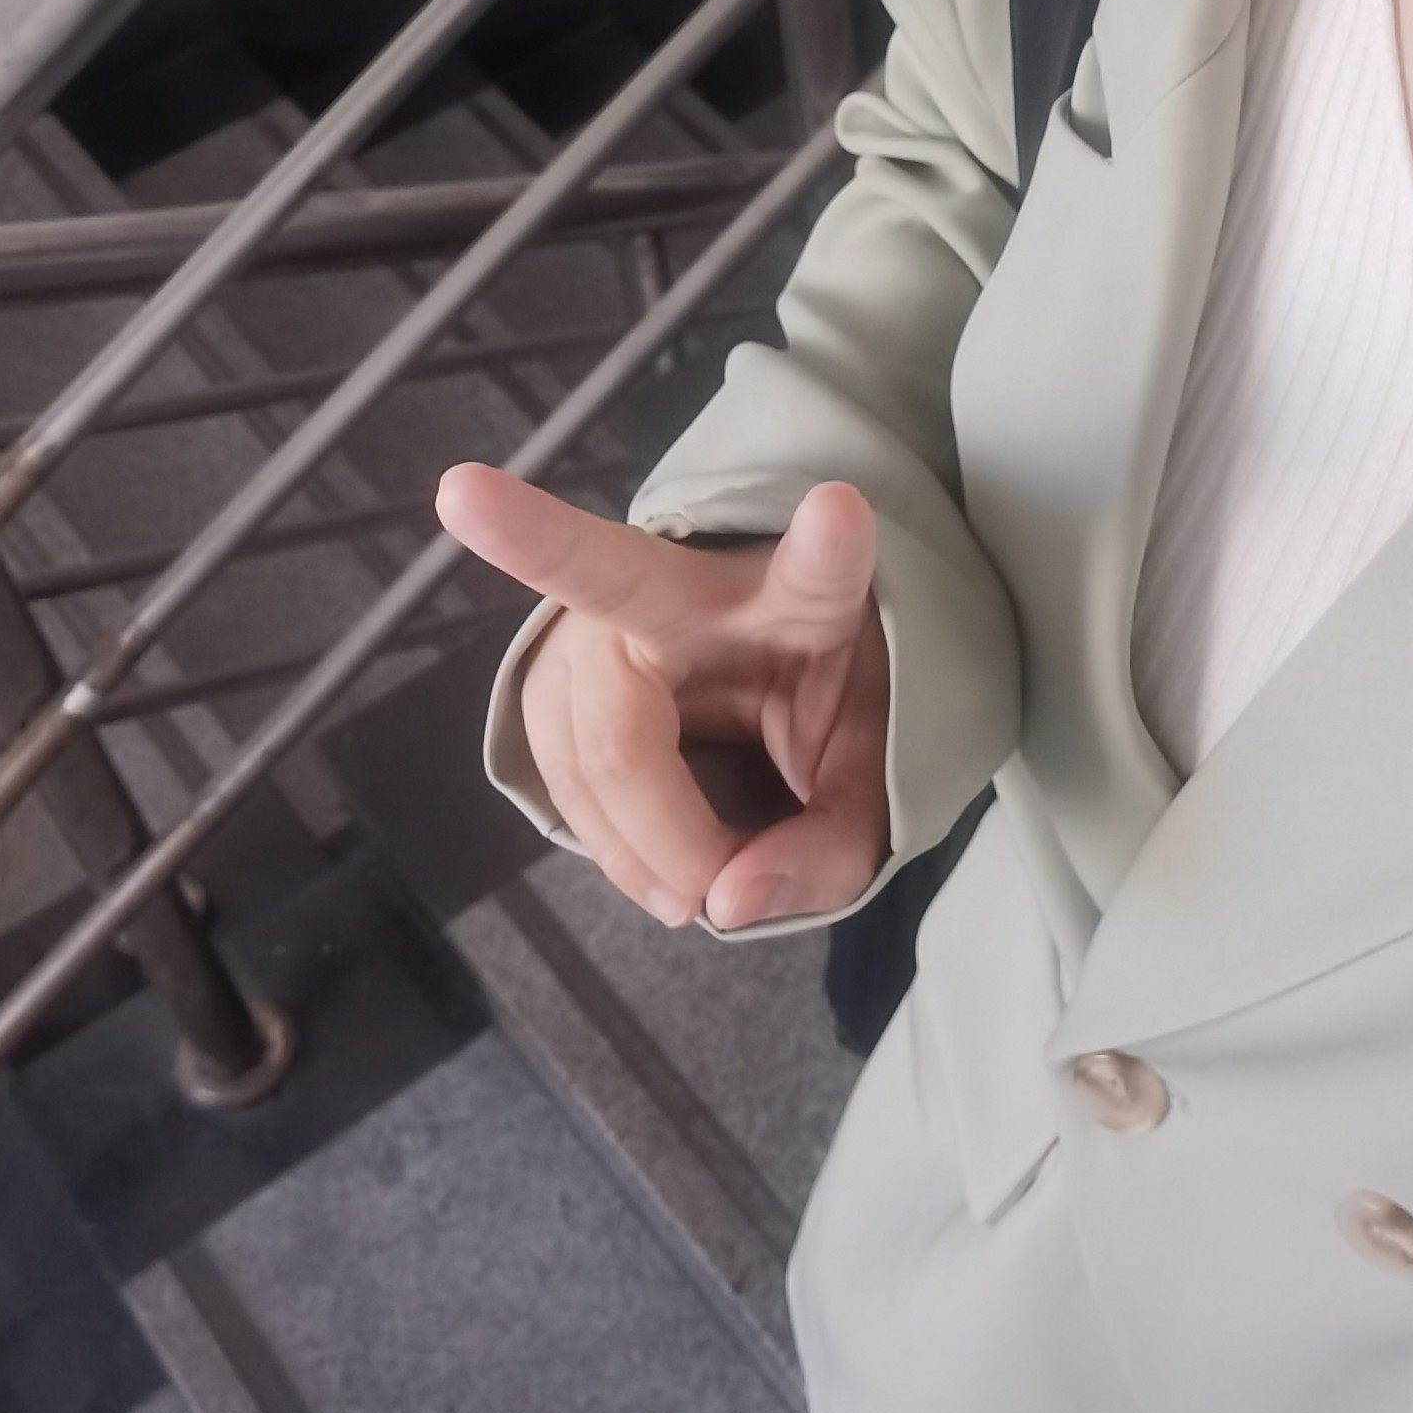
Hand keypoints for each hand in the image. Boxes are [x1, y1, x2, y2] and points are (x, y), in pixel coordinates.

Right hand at [435, 464, 888, 929]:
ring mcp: (602, 614)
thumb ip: (825, 850)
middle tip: (703, 900)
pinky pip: (555, 765)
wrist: (756, 653)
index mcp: (801, 596)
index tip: (839, 507)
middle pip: (625, 709)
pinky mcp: (551, 658)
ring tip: (691, 892)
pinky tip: (654, 870)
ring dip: (633, 844)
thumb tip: (725, 905)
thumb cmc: (820, 699)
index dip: (829, 541)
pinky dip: (609, 838)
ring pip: (582, 749)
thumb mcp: (861, 783)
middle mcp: (690, 582)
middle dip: (657, 820)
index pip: (818, 567)